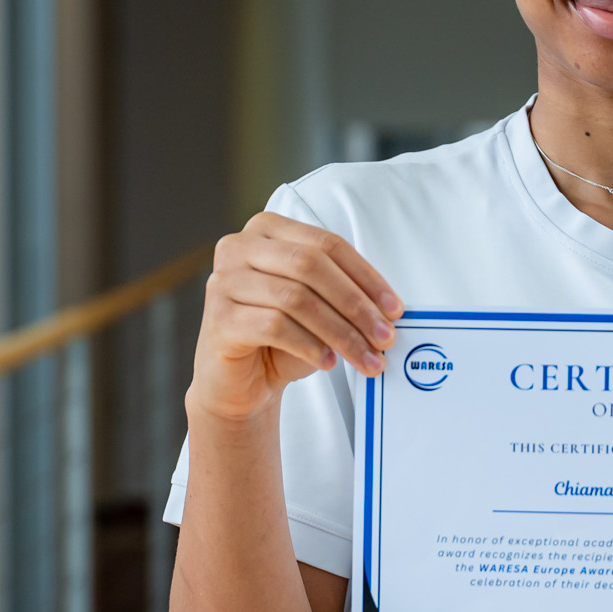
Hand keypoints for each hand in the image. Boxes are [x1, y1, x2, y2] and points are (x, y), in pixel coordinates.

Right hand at [188, 212, 402, 424]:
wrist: (238, 382)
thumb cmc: (281, 339)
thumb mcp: (318, 307)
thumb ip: (345, 294)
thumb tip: (389, 308)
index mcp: (267, 229)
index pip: (327, 244)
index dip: (366, 276)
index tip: (394, 308)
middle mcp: (239, 246)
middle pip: (311, 265)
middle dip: (355, 304)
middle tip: (384, 337)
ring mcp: (223, 281)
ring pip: (296, 298)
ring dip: (340, 331)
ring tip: (365, 357)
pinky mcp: (218, 318)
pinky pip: (274, 326)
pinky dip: (310, 346)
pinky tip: (329, 362)